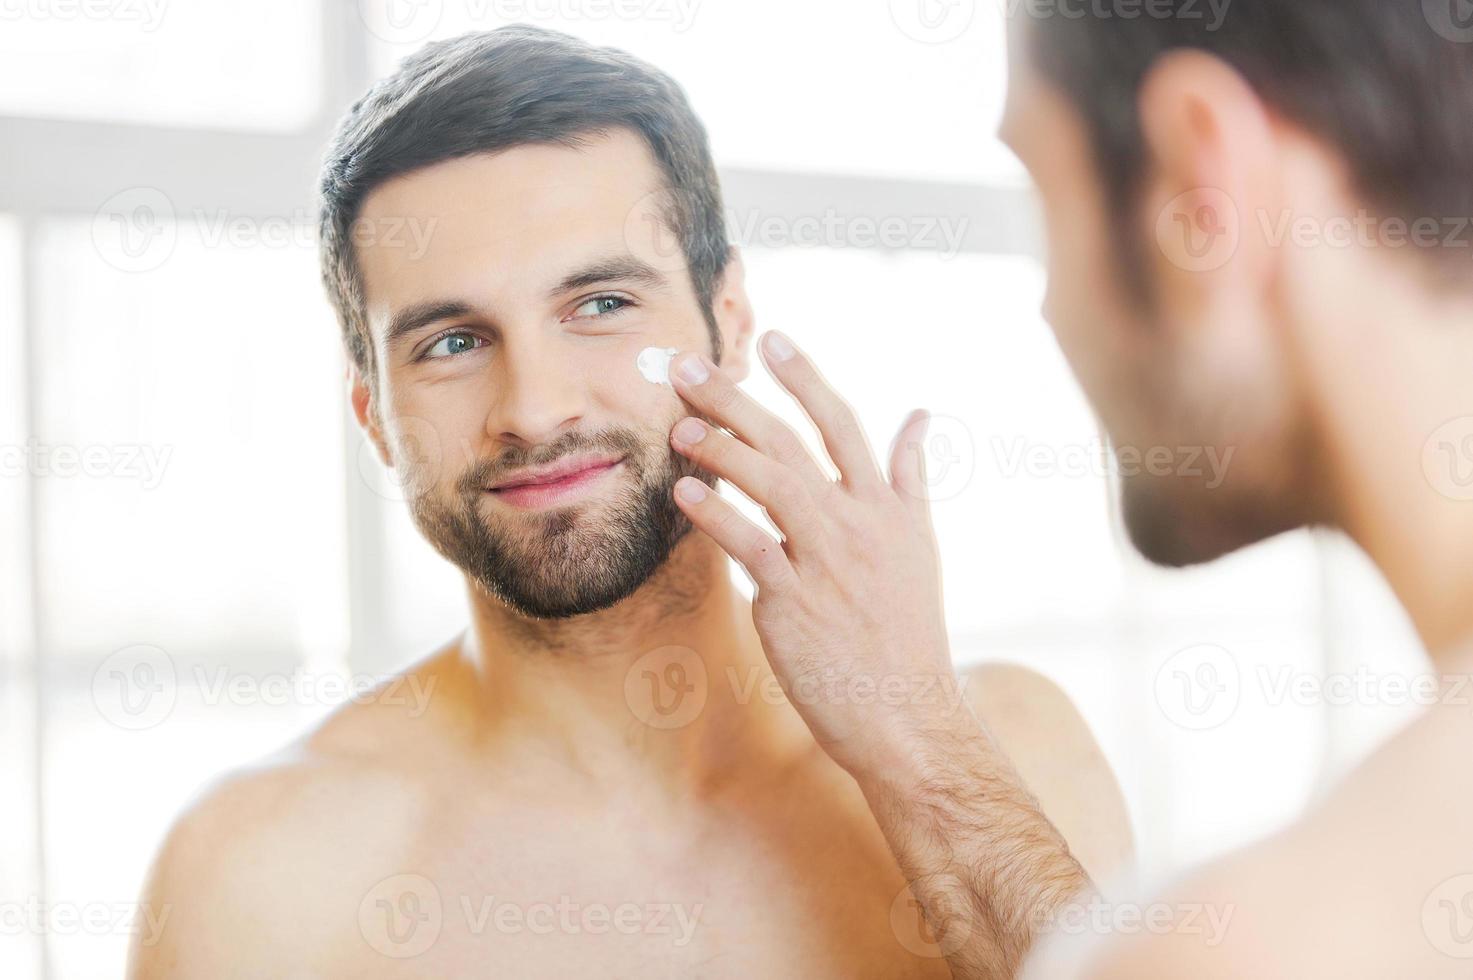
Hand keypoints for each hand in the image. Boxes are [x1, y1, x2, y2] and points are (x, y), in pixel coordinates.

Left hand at [667, 330, 973, 777]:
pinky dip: (716, 514)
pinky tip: (685, 491)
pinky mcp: (795, 602)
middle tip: (686, 366)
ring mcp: (827, 561)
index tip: (771, 340)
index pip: (843, 425)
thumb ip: (909, 478)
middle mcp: (858, 524)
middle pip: (790, 443)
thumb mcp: (920, 547)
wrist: (907, 714)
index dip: (806, 378)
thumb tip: (919, 416)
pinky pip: (750, 545)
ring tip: (678, 425)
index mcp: (887, 507)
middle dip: (734, 398)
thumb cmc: (907, 633)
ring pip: (770, 484)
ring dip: (720, 447)